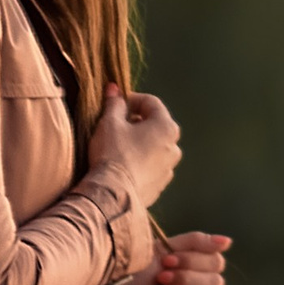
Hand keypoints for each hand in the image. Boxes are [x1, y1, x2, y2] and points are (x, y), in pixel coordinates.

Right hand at [88, 83, 181, 207]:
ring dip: (139, 142)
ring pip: (154, 147)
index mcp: (166, 127)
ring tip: (118, 146)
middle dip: (136, 121)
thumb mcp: (109, 123)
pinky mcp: (160, 186)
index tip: (116, 103)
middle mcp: (174, 147)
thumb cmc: (113, 153)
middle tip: (116, 124)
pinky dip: (140, 161)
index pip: (151, 102)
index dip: (132, 99)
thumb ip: (114, 104)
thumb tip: (114, 89)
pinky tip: (123, 165)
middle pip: (155, 125)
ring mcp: (169, 168)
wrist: (113, 195)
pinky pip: (151, 166)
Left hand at [113, 231, 229, 284]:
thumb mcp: (162, 249)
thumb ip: (195, 242)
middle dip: (187, 279)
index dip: (195, 261)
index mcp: (194, 266)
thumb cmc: (132, 271)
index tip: (167, 260)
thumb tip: (227, 241)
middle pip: (217, 283)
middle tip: (161, 278)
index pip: (216, 261)